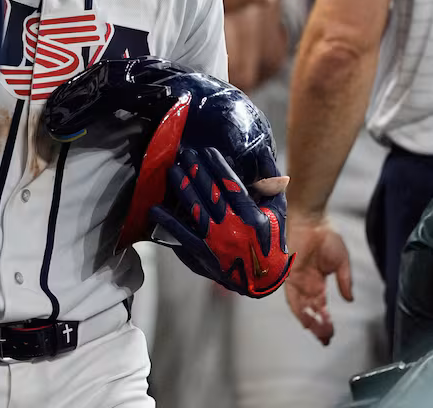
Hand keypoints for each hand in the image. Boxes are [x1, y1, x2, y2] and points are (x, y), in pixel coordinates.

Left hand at [149, 146, 295, 297]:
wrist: (261, 280)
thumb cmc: (270, 240)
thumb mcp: (277, 211)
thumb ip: (271, 184)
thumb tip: (264, 154)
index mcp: (252, 217)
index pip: (232, 186)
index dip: (218, 167)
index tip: (208, 151)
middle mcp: (232, 228)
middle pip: (210, 194)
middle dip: (197, 171)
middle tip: (186, 154)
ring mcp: (215, 241)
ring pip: (195, 209)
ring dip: (182, 188)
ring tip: (172, 170)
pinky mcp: (202, 252)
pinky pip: (182, 235)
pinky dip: (168, 221)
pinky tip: (155, 208)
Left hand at [284, 211, 353, 345]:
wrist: (311, 219)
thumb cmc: (327, 236)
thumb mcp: (341, 262)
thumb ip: (345, 281)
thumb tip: (350, 300)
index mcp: (317, 282)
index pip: (320, 307)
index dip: (324, 321)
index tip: (330, 335)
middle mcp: (305, 284)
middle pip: (310, 311)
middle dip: (318, 326)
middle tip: (325, 339)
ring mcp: (296, 280)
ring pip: (301, 307)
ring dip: (309, 321)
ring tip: (318, 333)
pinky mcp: (289, 274)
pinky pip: (291, 295)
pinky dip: (298, 309)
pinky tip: (305, 320)